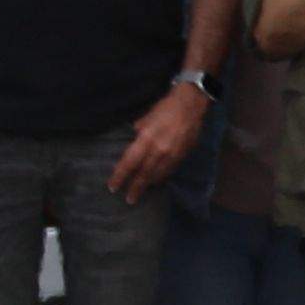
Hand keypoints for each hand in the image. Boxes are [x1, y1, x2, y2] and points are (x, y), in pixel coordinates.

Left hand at [110, 79, 206, 200]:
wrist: (191, 105)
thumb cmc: (165, 107)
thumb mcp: (145, 117)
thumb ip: (139, 132)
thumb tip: (133, 141)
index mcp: (146, 139)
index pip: (129, 163)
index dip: (120, 176)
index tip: (113, 187)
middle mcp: (159, 150)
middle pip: (144, 174)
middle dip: (135, 188)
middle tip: (129, 199)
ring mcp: (173, 155)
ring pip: (158, 175)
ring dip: (148, 185)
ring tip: (141, 192)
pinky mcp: (183, 155)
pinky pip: (170, 171)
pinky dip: (161, 177)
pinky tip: (156, 181)